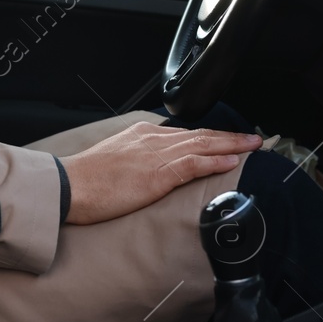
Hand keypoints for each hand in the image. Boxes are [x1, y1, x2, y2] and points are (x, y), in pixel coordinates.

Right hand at [59, 123, 263, 225]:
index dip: (211, 138)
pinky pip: (194, 164)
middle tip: (253, 138)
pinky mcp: (157, 173)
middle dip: (230, 137)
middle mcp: (153, 139)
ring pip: (204, 145)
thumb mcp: (115, 162)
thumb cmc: (85, 181)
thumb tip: (149, 173)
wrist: (69, 187)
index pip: (185, 135)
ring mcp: (156, 155)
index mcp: (142, 135)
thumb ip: (137, 162)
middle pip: (201, 135)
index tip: (228, 140)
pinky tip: (233, 161)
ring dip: (232, 145)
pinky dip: (215, 161)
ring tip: (253, 146)